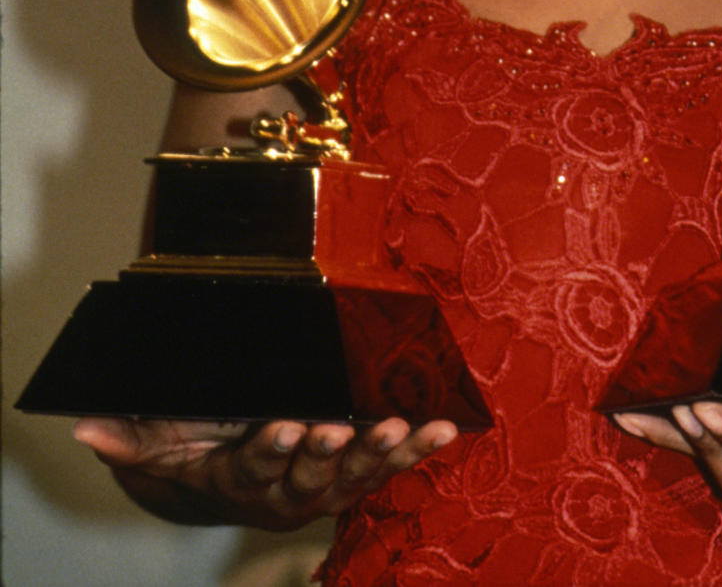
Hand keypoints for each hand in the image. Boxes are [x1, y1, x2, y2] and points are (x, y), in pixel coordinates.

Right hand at [74, 414, 457, 530]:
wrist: (240, 483)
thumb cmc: (203, 450)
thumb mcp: (168, 445)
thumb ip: (135, 437)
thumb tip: (86, 429)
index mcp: (245, 478)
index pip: (257, 464)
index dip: (272, 447)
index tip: (284, 424)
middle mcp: (292, 488)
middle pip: (311, 470)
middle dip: (327, 448)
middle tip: (340, 423)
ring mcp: (332, 483)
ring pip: (358, 470)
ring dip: (383, 449)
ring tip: (403, 425)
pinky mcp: (361, 474)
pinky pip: (393, 465)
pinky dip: (419, 447)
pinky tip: (444, 428)